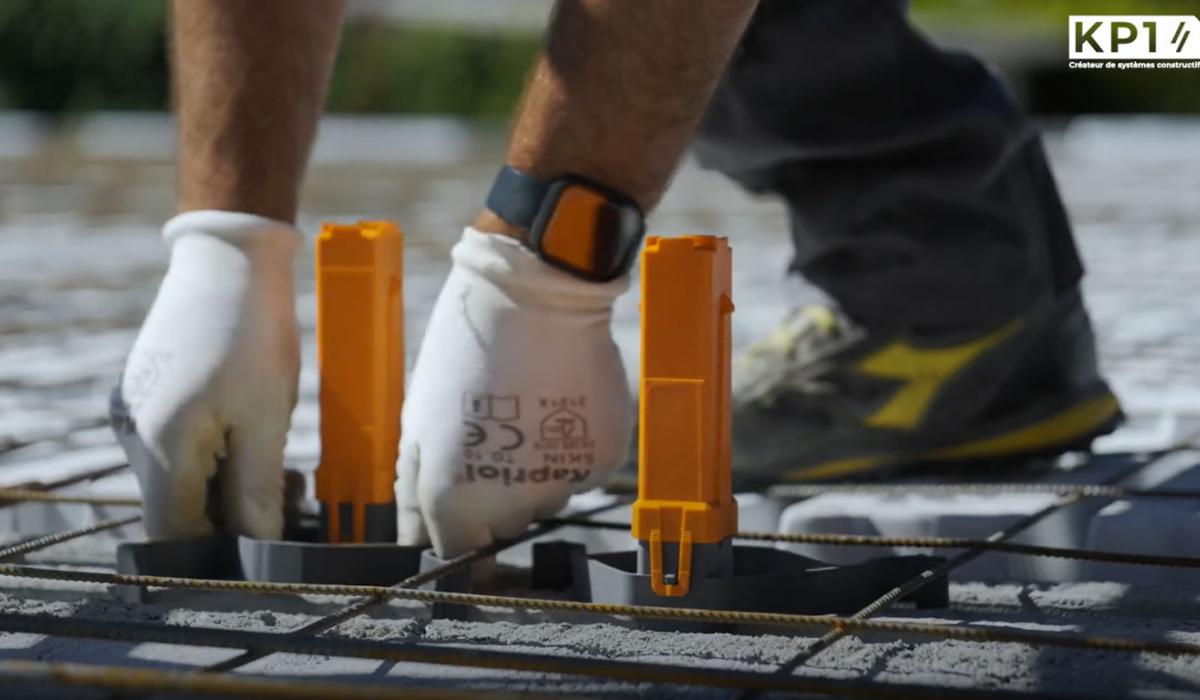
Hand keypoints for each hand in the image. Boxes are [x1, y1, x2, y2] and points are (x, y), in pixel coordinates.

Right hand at [110, 211, 301, 539]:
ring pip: (180, 480)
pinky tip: (256, 441)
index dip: (222, 550)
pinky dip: (216, 458)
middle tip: (290, 499)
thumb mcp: (268, 418)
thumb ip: (258, 490)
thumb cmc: (253, 335)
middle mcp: (134, 436)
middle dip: (235, 517)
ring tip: (284, 471)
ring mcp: (135, 415)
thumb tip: (261, 545)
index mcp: (162, 445)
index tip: (269, 544)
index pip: (177, 534)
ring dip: (229, 487)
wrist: (228, 261)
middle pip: (178, 509)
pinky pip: (177, 449)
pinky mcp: (146, 399)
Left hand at [396, 228, 631, 572]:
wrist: (535, 298)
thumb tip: (420, 541)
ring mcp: (560, 483)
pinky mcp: (601, 460)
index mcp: (455, 500)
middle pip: (505, 528)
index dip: (462, 539)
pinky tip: (559, 403)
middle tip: (495, 436)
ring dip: (536, 470)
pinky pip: (581, 470)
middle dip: (498, 498)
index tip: (468, 522)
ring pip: (547, 497)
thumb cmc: (465, 354)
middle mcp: (511, 505)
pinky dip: (572, 448)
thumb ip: (418, 493)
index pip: (459, 555)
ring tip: (528, 409)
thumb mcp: (419, 422)